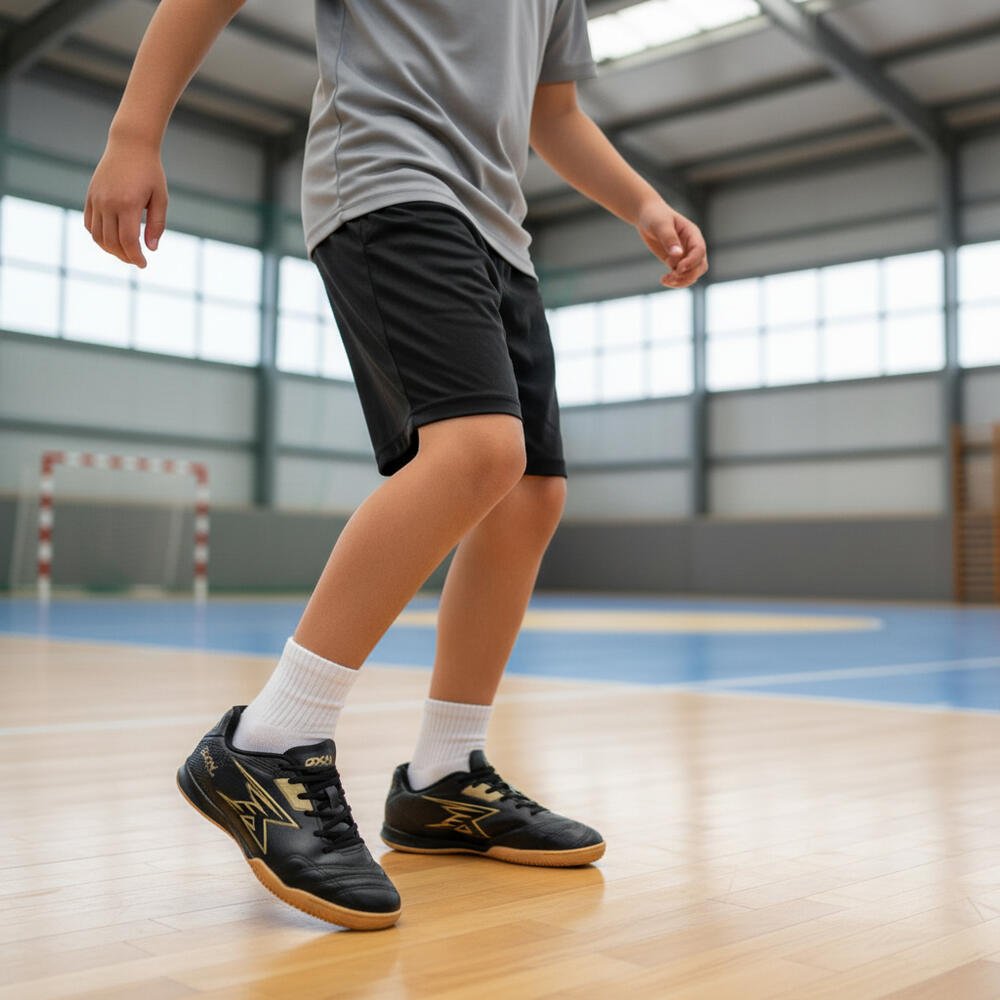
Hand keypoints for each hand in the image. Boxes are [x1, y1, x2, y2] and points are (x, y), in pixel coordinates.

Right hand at [84, 135, 167, 267]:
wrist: (130, 145)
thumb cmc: (150, 172)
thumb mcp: (161, 198)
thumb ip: (157, 225)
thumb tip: (151, 249)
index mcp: (128, 204)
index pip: (128, 241)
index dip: (135, 257)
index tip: (143, 264)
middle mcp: (108, 203)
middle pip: (112, 242)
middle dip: (124, 256)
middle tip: (136, 260)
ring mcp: (96, 199)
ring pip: (97, 236)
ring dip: (110, 250)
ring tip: (125, 253)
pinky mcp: (90, 196)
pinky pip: (89, 224)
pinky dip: (98, 237)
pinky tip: (111, 240)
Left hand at [636, 199, 707, 288]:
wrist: (646, 216)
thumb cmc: (655, 216)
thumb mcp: (661, 224)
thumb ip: (669, 238)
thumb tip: (677, 254)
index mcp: (692, 234)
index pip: (699, 251)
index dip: (691, 262)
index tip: (677, 269)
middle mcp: (692, 245)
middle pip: (700, 266)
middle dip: (688, 275)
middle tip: (671, 277)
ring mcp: (685, 255)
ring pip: (693, 273)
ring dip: (681, 281)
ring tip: (666, 280)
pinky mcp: (676, 261)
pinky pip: (681, 275)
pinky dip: (675, 281)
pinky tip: (663, 280)